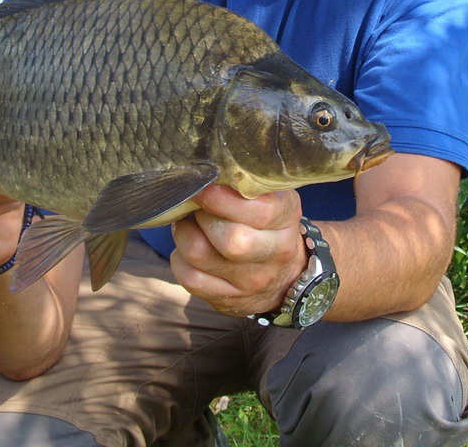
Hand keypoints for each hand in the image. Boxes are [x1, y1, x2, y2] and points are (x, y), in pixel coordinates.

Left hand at [170, 185, 306, 317]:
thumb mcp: (273, 196)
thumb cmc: (269, 224)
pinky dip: (180, 258)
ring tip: (190, 223)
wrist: (286, 276)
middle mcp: (276, 254)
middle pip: (231, 240)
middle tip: (197, 204)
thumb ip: (246, 182)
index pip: (260, 212)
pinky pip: (189, 278)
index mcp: (287, 218)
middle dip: (202, 216)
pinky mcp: (227, 300)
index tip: (205, 186)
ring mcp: (252, 282)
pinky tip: (188, 248)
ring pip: (200, 254)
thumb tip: (205, 168)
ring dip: (184, 232)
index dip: (223, 198)